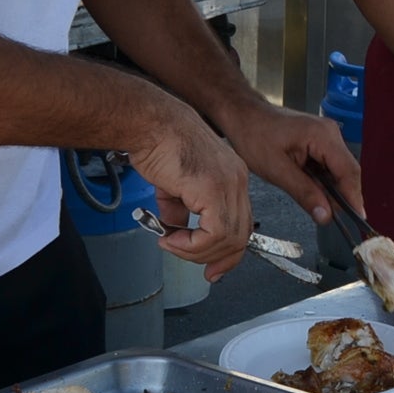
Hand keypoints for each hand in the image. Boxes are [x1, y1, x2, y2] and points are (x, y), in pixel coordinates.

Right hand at [128, 99, 254, 279]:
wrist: (150, 123)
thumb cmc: (159, 142)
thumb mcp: (174, 183)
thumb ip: (180, 207)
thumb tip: (175, 227)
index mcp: (233, 177)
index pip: (243, 224)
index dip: (228, 252)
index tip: (214, 269)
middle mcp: (237, 180)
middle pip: (240, 235)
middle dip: (214, 258)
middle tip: (189, 260)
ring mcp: (229, 183)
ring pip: (227, 238)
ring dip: (195, 251)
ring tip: (170, 243)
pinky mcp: (214, 188)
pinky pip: (214, 233)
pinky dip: (191, 245)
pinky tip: (171, 238)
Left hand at [217, 97, 361, 226]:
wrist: (243, 115)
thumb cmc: (254, 134)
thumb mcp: (277, 170)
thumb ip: (304, 193)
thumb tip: (325, 215)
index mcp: (322, 135)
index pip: (349, 172)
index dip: (354, 198)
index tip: (357, 220)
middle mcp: (330, 132)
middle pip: (347, 171)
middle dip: (341, 196)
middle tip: (328, 216)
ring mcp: (326, 135)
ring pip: (339, 170)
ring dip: (330, 189)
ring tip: (314, 203)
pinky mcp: (320, 140)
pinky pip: (330, 165)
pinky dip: (323, 181)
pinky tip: (311, 189)